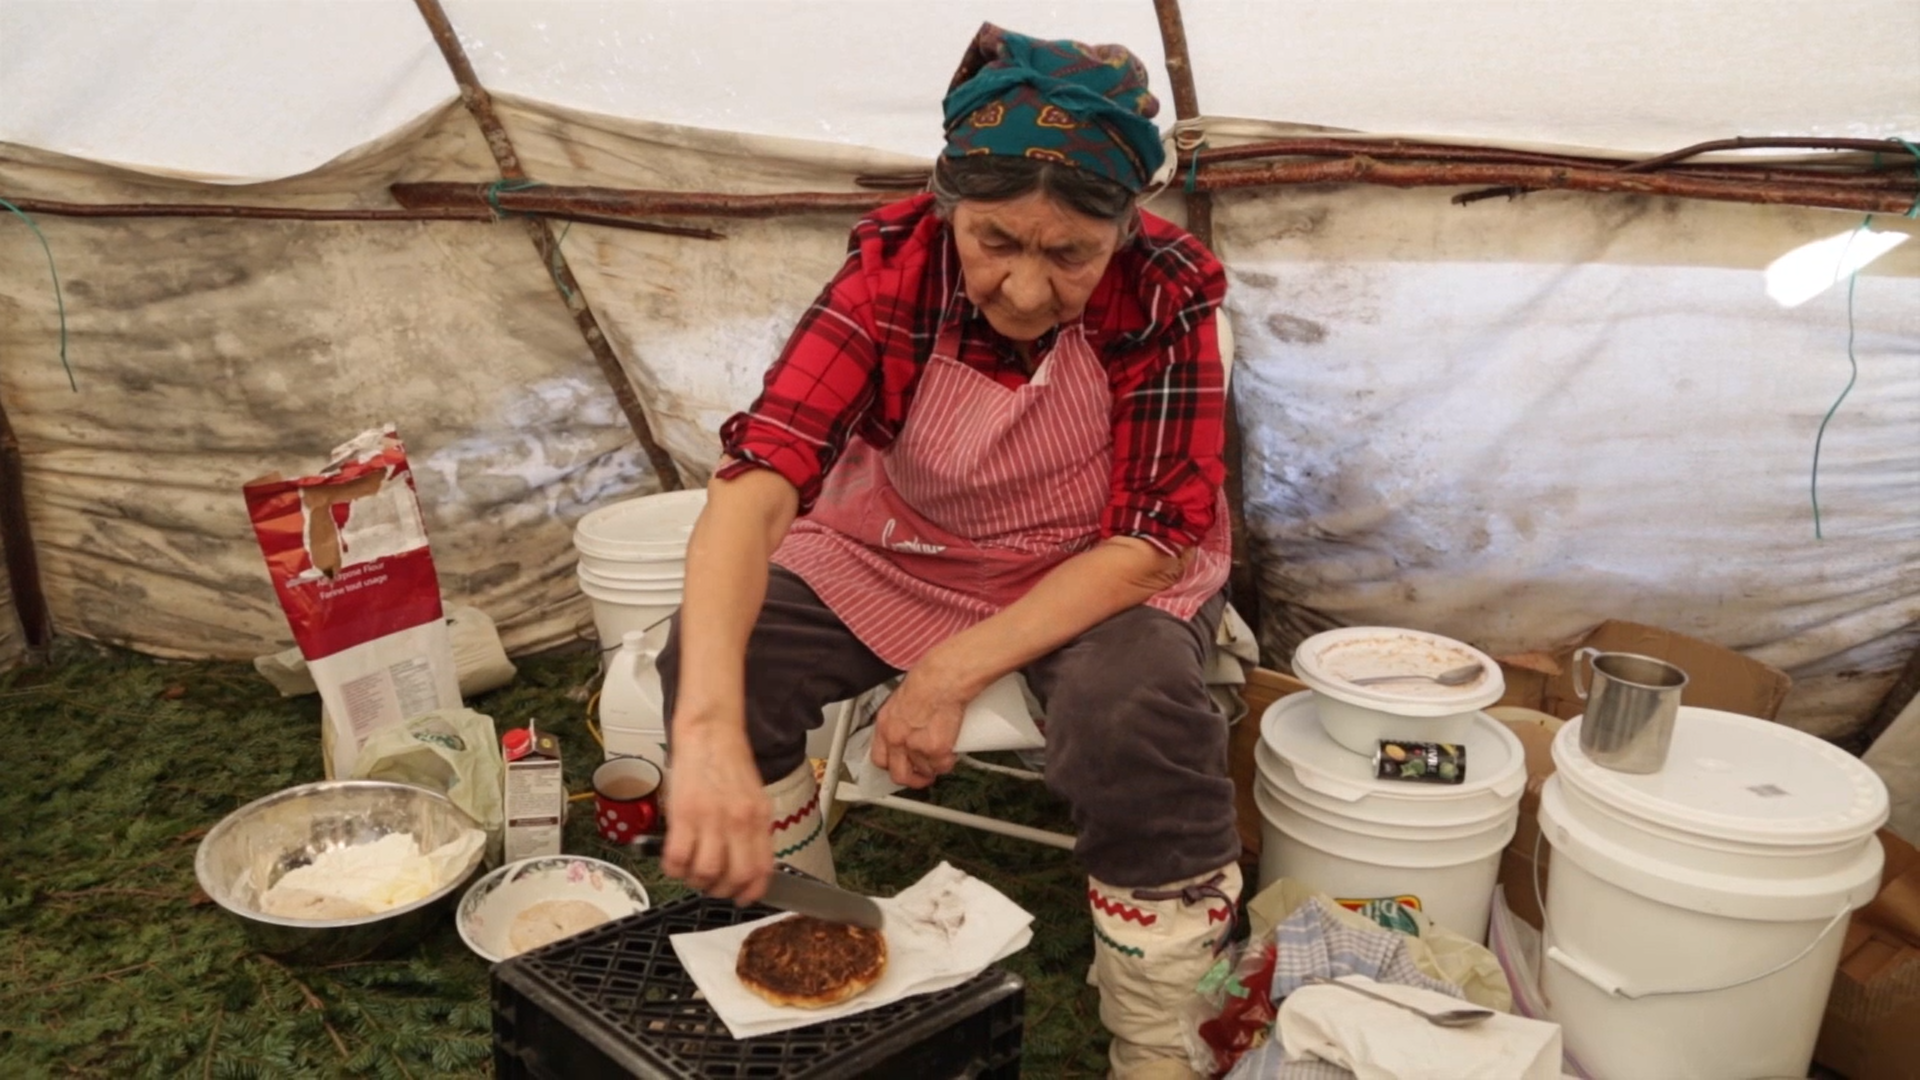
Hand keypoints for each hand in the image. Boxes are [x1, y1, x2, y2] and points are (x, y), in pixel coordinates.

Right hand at [662, 712, 772, 903]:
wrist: (709, 732)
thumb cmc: (728, 761)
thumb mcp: (754, 796)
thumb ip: (753, 828)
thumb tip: (748, 860)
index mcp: (759, 818)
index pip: (763, 869)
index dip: (752, 892)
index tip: (742, 898)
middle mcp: (739, 822)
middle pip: (736, 877)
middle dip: (721, 891)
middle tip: (711, 886)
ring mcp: (712, 819)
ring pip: (706, 873)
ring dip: (696, 881)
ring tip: (691, 872)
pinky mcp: (684, 814)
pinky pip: (678, 858)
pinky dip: (674, 868)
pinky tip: (674, 861)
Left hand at [870, 662, 970, 788]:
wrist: (945, 676)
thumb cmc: (929, 678)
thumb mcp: (902, 699)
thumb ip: (901, 719)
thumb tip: (908, 729)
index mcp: (885, 724)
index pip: (879, 758)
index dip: (892, 766)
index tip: (901, 766)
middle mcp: (896, 738)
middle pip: (899, 774)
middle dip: (913, 779)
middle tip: (923, 775)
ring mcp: (915, 746)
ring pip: (926, 771)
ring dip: (935, 765)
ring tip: (942, 753)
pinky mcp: (936, 749)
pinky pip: (943, 765)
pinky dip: (949, 761)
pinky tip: (952, 749)